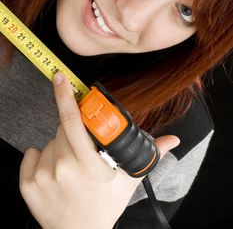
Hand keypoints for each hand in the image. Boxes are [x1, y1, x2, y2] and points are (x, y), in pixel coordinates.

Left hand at [19, 72, 179, 228]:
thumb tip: (173, 141)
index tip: (61, 78)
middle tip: (85, 149)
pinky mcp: (28, 184)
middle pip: (62, 127)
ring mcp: (43, 177)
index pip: (73, 120)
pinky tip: (56, 171)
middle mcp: (63, 169)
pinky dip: (43, 157)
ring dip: (61, 145)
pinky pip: (33, 154)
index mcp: (89, 164)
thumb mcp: (129, 180)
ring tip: (73, 165)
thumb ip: (151, 155)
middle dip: (74, 130)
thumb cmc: (104, 206)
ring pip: (50, 141)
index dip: (65, 95)